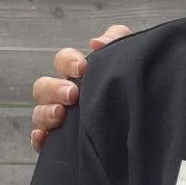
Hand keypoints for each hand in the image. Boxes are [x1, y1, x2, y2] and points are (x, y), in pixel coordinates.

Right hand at [31, 24, 129, 151]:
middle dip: (54, 88)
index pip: (63, 61)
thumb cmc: (132, 86)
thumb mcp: (129, 58)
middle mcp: (63, 96)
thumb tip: (96, 42)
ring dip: (45, 112)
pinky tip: (43, 137)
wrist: (147, 124)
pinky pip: (41, 142)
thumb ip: (116, 39)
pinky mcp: (60, 145)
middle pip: (43, 87)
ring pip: (39, 113)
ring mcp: (59, 120)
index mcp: (77, 75)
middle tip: (73, 94)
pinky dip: (38, 138)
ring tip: (60, 114)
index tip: (83, 67)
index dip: (68, 62)